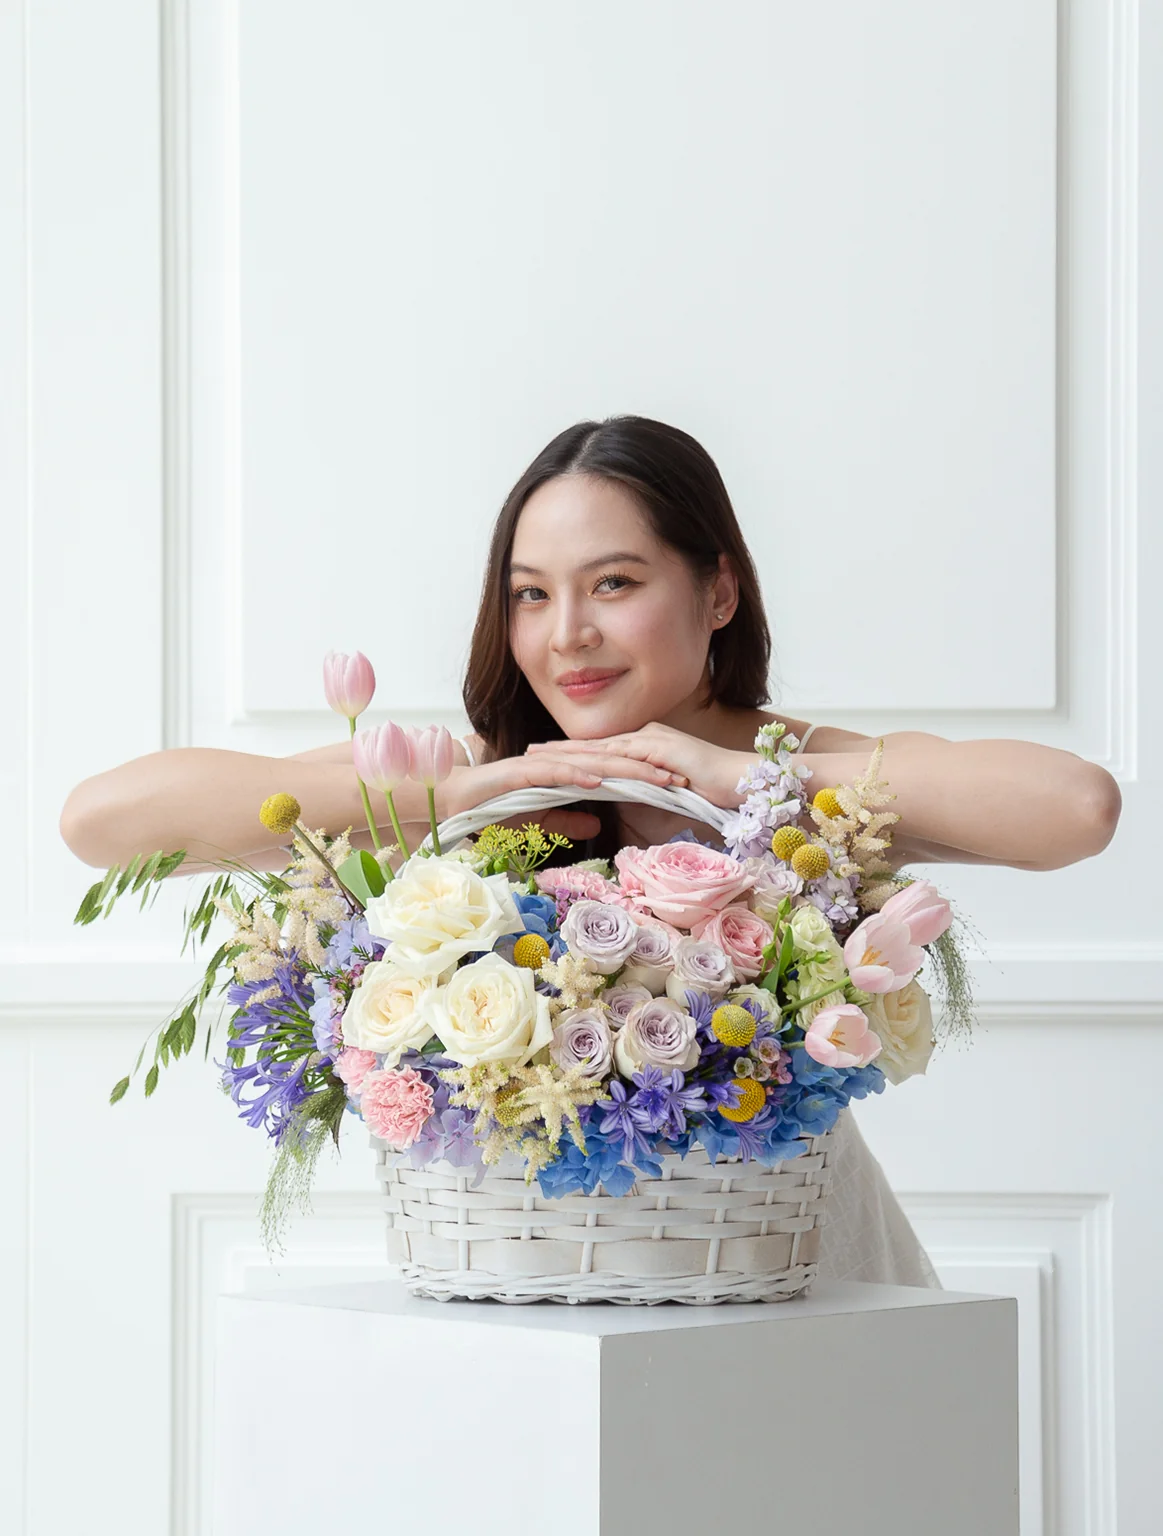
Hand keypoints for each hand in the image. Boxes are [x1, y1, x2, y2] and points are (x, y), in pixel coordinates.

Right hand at [440, 747, 691, 842]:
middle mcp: (557, 763)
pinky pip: (553, 773)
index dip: (644, 776)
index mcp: (565, 773)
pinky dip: (577, 775)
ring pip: (589, 763)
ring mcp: (539, 765)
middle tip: (681, 776)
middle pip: (610, 762)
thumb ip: (567, 821)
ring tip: (653, 775)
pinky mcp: (519, 773)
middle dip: (646, 769)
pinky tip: (600, 779)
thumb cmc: (492, 810)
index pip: (612, 772)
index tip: (676, 785)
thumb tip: (598, 825)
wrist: (452, 801)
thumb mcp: (539, 823)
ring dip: (622, 769)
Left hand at [524, 722, 753, 809]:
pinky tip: (572, 766)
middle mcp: (644, 737)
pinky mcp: (659, 750)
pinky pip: (621, 756)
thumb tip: (625, 810)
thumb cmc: (713, 792)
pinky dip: (595, 762)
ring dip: (567, 754)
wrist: (742, 781)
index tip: (542, 760)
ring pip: (600, 748)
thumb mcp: (669, 796)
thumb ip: (646, 797)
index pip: (601, 752)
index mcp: (645, 746)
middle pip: (593, 745)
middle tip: (526, 753)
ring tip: (537, 758)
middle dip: (558, 750)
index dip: (570, 756)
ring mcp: (651, 740)